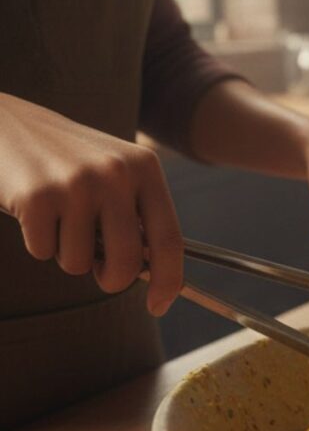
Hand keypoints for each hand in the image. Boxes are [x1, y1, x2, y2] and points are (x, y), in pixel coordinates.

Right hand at [0, 94, 182, 314]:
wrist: (7, 124)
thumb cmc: (70, 160)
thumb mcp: (117, 173)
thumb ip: (138, 215)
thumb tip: (155, 275)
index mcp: (145, 168)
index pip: (170, 240)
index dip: (168, 281)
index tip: (159, 306)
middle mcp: (115, 174)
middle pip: (126, 262)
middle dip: (111, 279)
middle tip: (99, 268)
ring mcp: (76, 185)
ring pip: (80, 263)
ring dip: (68, 253)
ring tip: (60, 217)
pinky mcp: (37, 197)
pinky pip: (44, 252)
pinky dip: (39, 242)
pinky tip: (36, 210)